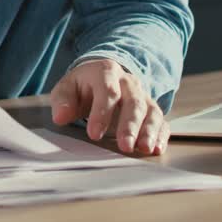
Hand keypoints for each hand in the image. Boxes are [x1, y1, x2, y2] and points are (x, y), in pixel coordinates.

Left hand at [49, 59, 168, 155]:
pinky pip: (161, 120)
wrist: (102, 76)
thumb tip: (60, 117)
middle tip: (125, 146)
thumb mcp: (67, 87)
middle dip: (130, 125)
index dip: (102, 113)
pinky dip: (161, 134)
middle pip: (134, 102)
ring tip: (144, 149)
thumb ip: (63, 101)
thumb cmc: (83, 86)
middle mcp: (129, 82)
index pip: (107, 91)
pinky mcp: (151, 109)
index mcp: (106, 72)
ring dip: (149, 131)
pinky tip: (157, 149)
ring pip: (151, 111)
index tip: (94, 134)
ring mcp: (143, 95)